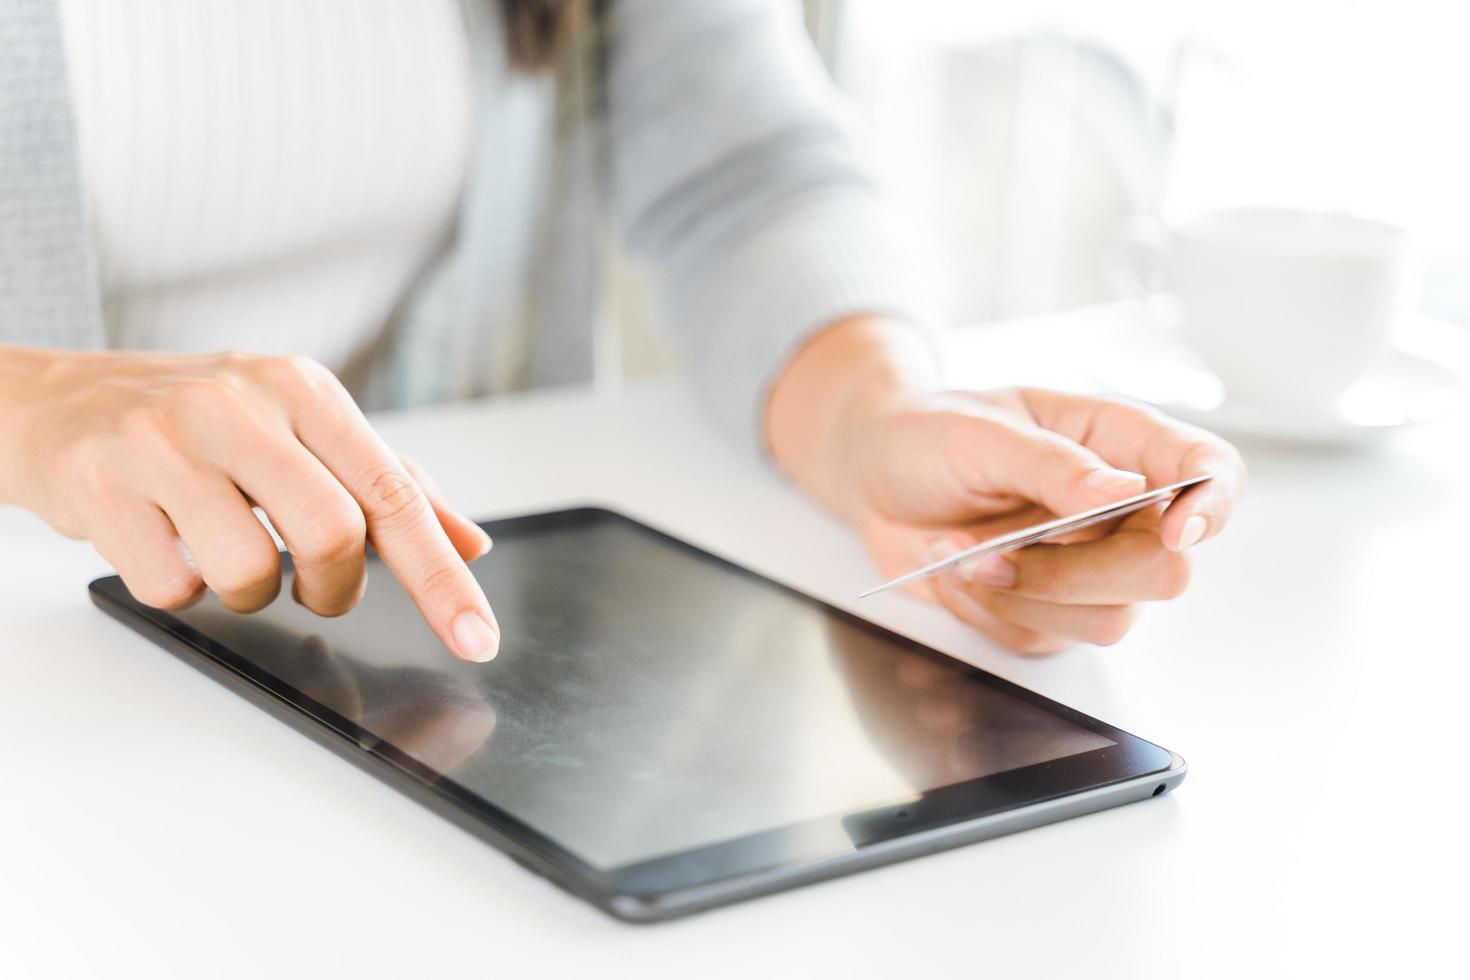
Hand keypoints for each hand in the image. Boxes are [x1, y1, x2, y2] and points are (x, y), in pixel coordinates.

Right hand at [0, 347, 499, 660]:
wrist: (60, 401)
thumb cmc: (201, 423)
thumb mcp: (301, 431)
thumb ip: (386, 486)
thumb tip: (470, 544)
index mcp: (305, 390)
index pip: (395, 494)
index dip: (443, 579)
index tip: (477, 639)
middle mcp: (239, 404)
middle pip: (332, 535)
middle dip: (336, 590)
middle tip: (317, 590)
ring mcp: (163, 442)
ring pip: (250, 573)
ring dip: (252, 595)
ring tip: (228, 555)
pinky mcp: (100, 485)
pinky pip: (173, 587)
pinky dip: (183, 589)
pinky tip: (167, 545)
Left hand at [845, 387, 1244, 652]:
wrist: (874, 475)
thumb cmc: (929, 433)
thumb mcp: (979, 432)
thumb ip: (1050, 462)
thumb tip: (1122, 491)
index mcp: (1119, 442)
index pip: (1210, 472)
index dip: (1212, 505)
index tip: (1176, 529)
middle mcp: (1119, 509)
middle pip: (1165, 570)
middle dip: (1078, 574)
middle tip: (995, 553)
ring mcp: (1088, 564)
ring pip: (1107, 620)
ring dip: (1023, 597)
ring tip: (957, 557)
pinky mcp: (1048, 607)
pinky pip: (1044, 639)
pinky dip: (989, 613)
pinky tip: (953, 572)